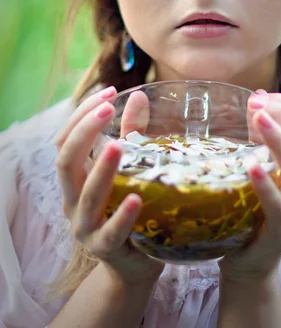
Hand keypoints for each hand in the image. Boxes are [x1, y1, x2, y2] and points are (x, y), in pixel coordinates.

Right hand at [55, 86, 163, 285]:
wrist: (133, 264)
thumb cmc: (127, 207)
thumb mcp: (128, 168)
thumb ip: (132, 134)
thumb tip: (140, 95)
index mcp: (76, 177)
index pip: (65, 139)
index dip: (81, 114)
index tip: (108, 92)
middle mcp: (73, 198)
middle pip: (65, 161)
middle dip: (83, 132)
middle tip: (108, 109)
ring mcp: (85, 225)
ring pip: (85, 194)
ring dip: (101, 168)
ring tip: (118, 145)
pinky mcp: (105, 248)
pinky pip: (111, 231)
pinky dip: (122, 215)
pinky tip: (136, 198)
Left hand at [219, 90, 280, 282]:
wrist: (248, 258)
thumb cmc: (254, 204)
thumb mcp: (260, 163)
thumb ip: (261, 135)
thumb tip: (257, 98)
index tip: (265, 96)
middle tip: (258, 105)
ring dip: (280, 141)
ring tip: (258, 120)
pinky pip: (279, 207)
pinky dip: (266, 185)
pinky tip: (251, 167)